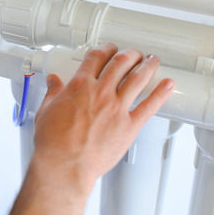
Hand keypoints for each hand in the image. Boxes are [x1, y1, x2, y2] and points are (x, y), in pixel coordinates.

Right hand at [31, 43, 173, 192]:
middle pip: (121, 62)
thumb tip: (53, 81)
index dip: (106, 49)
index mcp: (79, 86)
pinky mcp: (129, 126)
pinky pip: (150, 106)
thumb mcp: (45, 111)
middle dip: (130, 54)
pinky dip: (161, 93)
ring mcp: (116, 108)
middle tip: (134, 54)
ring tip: (152, 61)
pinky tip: (168, 86)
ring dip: (147, 66)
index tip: (109, 49)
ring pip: (138, 78)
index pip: (97, 57)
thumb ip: (52, 93)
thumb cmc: (53, 143)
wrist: (65, 165)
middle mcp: (100, 93)